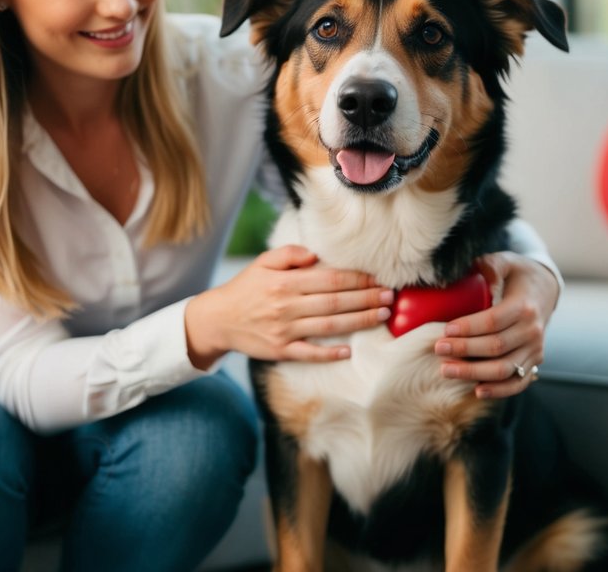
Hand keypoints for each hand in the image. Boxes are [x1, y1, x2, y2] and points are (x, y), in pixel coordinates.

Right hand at [185, 245, 392, 368]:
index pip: (328, 279)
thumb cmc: (245, 288)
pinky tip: (349, 351)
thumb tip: (316, 255)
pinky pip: (309, 353)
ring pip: (328, 326)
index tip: (376, 278)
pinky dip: (329, 353)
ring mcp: (284, 330)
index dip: (355, 279)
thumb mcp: (263, 263)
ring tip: (381, 316)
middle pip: (334, 302)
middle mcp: (287, 306)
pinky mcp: (280, 350)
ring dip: (358, 321)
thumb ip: (290, 254)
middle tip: (389, 297)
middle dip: (365, 298)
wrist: (218, 319)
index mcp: (285, 282)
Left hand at [433, 252, 558, 398]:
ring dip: (474, 373)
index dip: (468, 327)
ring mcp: (535, 349)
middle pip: (496, 347)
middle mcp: (533, 330)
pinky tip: (477, 390)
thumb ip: (490, 265)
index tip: (445, 330)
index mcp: (524, 306)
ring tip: (446, 370)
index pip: (493, 321)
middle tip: (437, 348)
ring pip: (504, 368)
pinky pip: (518, 382)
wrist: (545, 290)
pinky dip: (499, 390)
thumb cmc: (517, 275)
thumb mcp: (506, 261)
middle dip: (464, 350)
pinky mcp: (535, 361)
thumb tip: (477, 273)